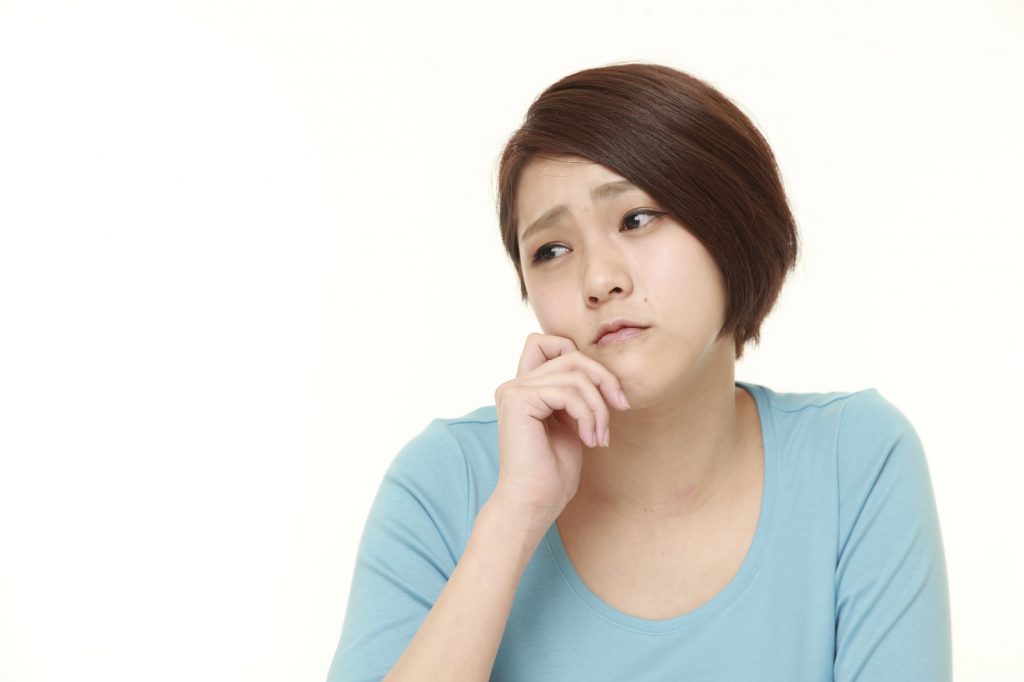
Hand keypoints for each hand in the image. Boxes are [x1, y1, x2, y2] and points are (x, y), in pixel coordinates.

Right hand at [490, 332, 630, 534]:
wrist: (534, 504)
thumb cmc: (552, 473)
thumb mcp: (572, 423)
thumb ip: (576, 393)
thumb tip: (600, 371)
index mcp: (525, 388)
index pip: (550, 343)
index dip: (582, 358)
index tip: (608, 394)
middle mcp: (514, 385)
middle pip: (570, 355)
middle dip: (603, 379)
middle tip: (621, 408)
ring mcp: (513, 390)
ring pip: (574, 373)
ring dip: (598, 406)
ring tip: (600, 436)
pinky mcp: (518, 400)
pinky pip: (568, 391)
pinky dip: (588, 414)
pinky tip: (589, 440)